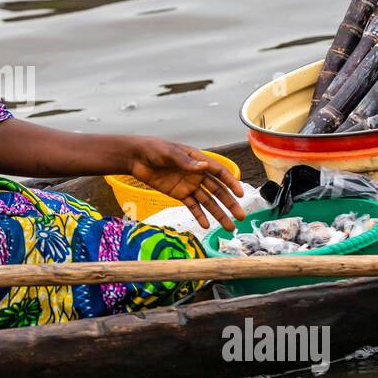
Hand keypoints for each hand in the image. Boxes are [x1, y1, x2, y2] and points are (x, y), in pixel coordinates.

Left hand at [126, 137, 246, 230]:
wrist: (136, 158)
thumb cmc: (153, 149)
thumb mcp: (169, 153)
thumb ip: (185, 162)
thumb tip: (204, 167)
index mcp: (198, 160)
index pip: (219, 172)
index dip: (231, 183)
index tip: (240, 194)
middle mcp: (197, 174)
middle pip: (217, 190)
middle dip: (230, 204)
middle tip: (241, 216)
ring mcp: (189, 185)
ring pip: (207, 201)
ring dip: (218, 214)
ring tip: (229, 227)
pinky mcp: (179, 194)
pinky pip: (192, 206)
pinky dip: (200, 216)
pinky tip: (207, 226)